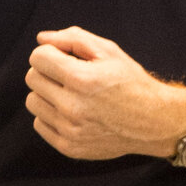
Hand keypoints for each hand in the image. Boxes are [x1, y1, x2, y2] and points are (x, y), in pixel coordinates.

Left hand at [25, 27, 185, 160]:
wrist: (154, 121)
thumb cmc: (131, 82)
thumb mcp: (108, 51)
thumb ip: (72, 38)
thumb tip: (42, 39)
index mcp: (81, 79)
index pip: (38, 58)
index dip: (50, 53)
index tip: (64, 57)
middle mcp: (72, 107)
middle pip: (32, 78)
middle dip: (48, 71)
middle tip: (69, 75)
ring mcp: (69, 130)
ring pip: (32, 101)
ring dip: (46, 93)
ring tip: (69, 93)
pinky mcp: (69, 147)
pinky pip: (40, 124)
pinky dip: (51, 115)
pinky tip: (71, 111)